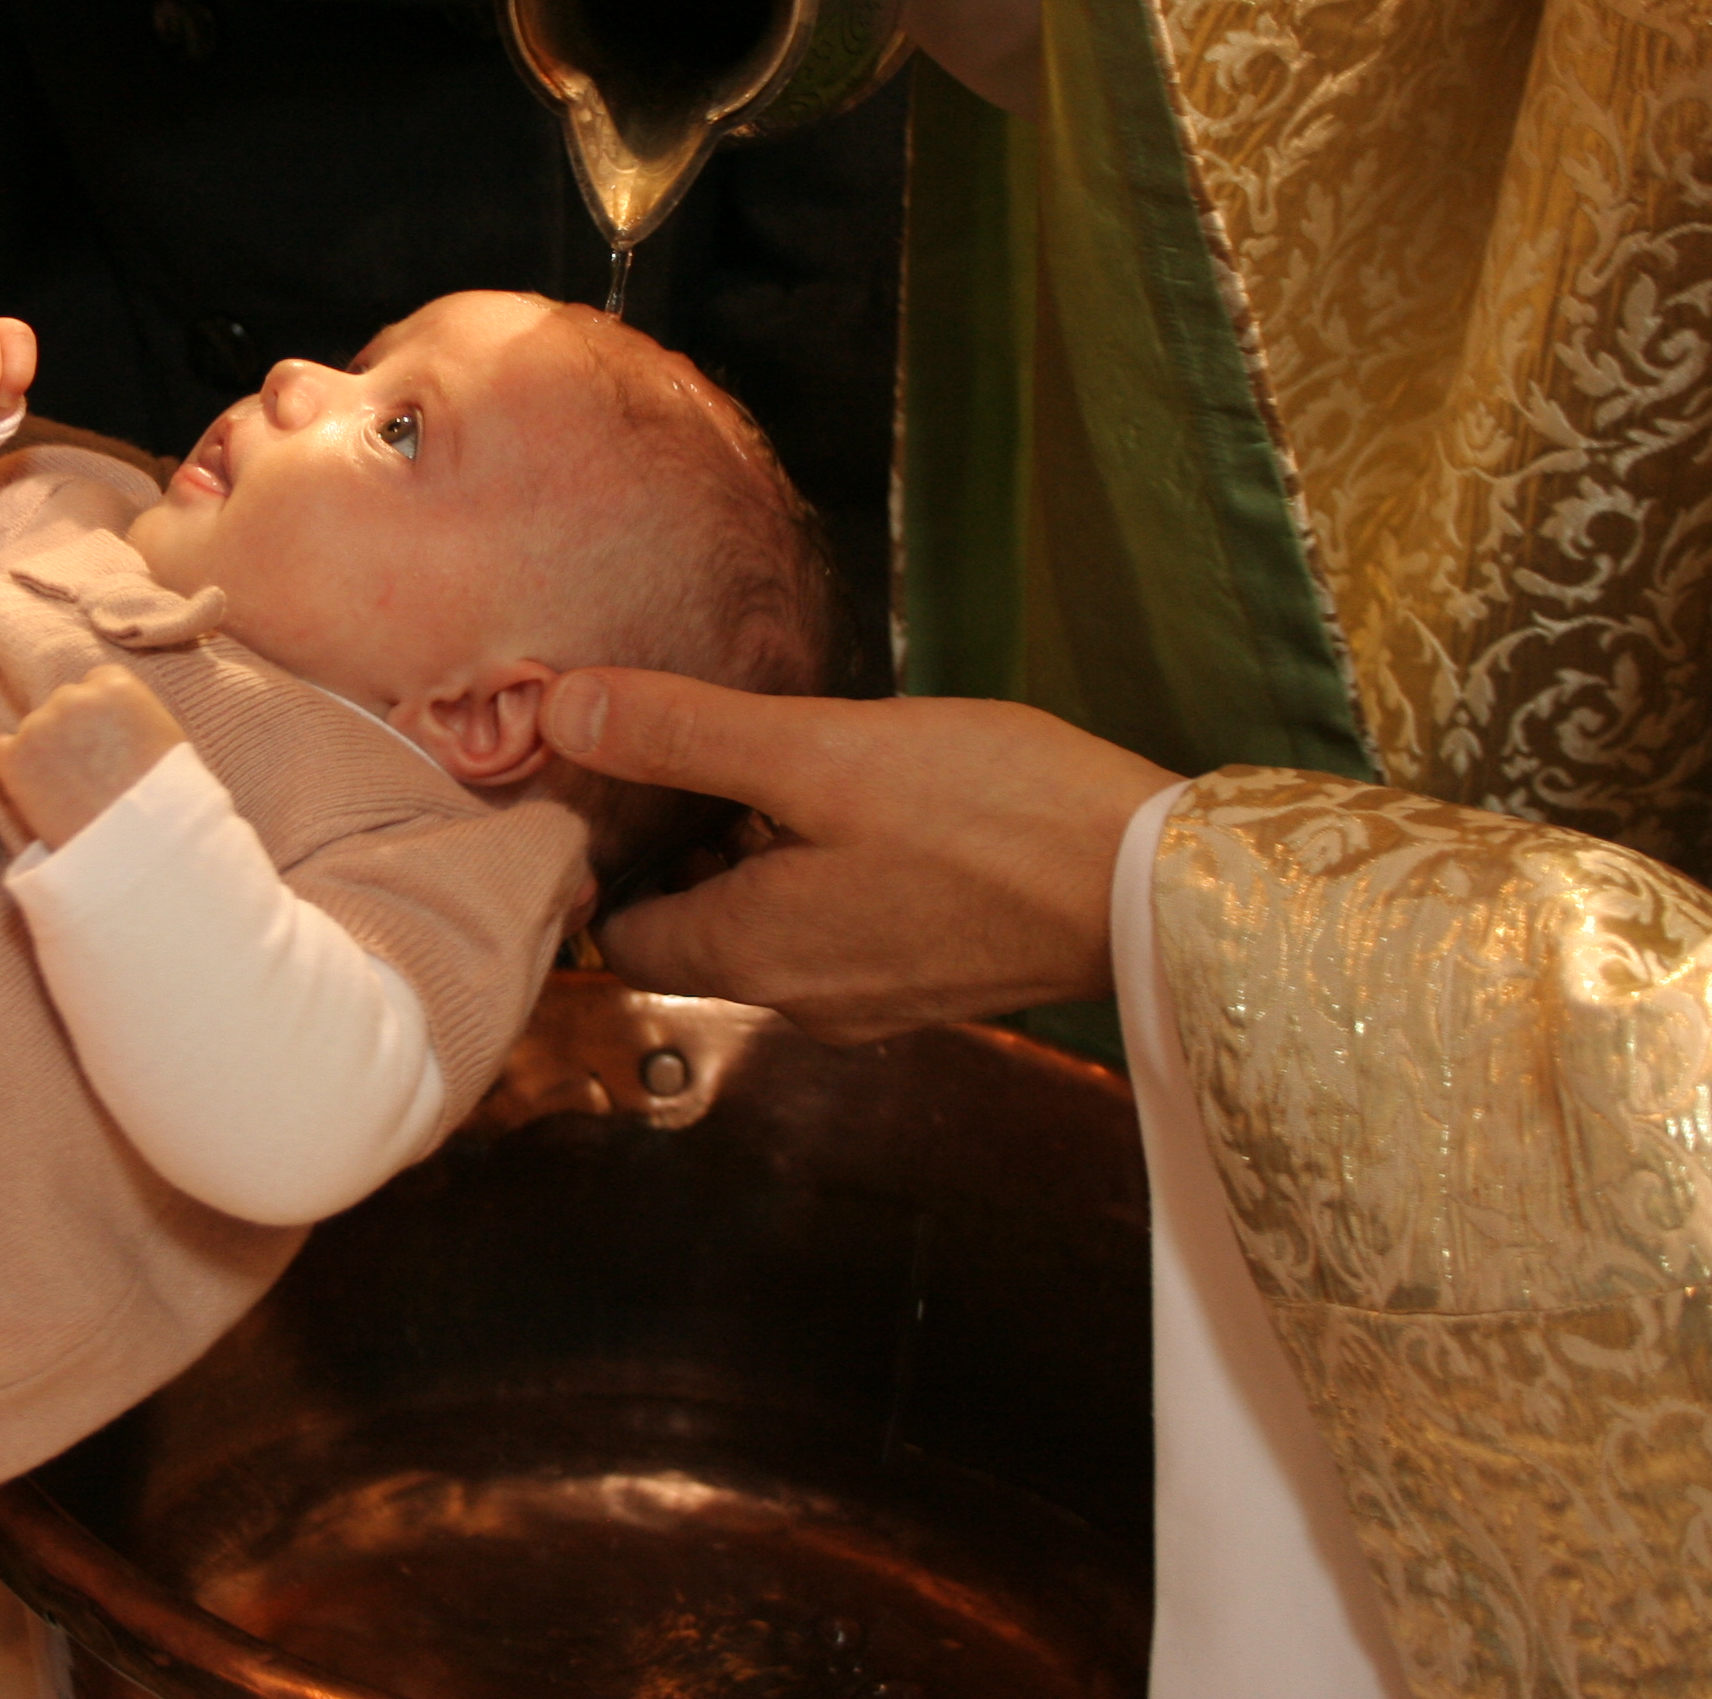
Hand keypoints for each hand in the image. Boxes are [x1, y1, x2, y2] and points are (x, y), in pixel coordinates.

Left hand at [0, 665, 187, 848]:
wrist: (142, 848)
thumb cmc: (166, 803)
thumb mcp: (166, 740)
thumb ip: (132, 715)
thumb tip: (111, 720)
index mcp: (116, 686)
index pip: (95, 685)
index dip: (98, 718)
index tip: (103, 746)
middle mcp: (74, 696)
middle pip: (63, 705)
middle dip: (71, 734)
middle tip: (87, 775)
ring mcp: (39, 725)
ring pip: (35, 731)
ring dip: (45, 755)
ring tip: (70, 795)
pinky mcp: (13, 758)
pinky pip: (0, 752)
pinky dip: (12, 770)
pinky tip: (36, 794)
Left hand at [541, 669, 1173, 1042]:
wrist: (1152, 885)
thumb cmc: (985, 814)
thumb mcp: (817, 753)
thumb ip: (685, 735)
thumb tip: (560, 713)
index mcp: (751, 954)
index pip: (620, 935)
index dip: (599, 860)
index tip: (604, 779)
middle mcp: (800, 998)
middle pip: (691, 928)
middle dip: (676, 846)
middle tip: (683, 748)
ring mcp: (872, 996)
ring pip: (766, 924)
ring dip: (751, 852)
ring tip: (770, 759)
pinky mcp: (934, 974)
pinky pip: (837, 925)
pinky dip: (817, 869)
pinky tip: (856, 798)